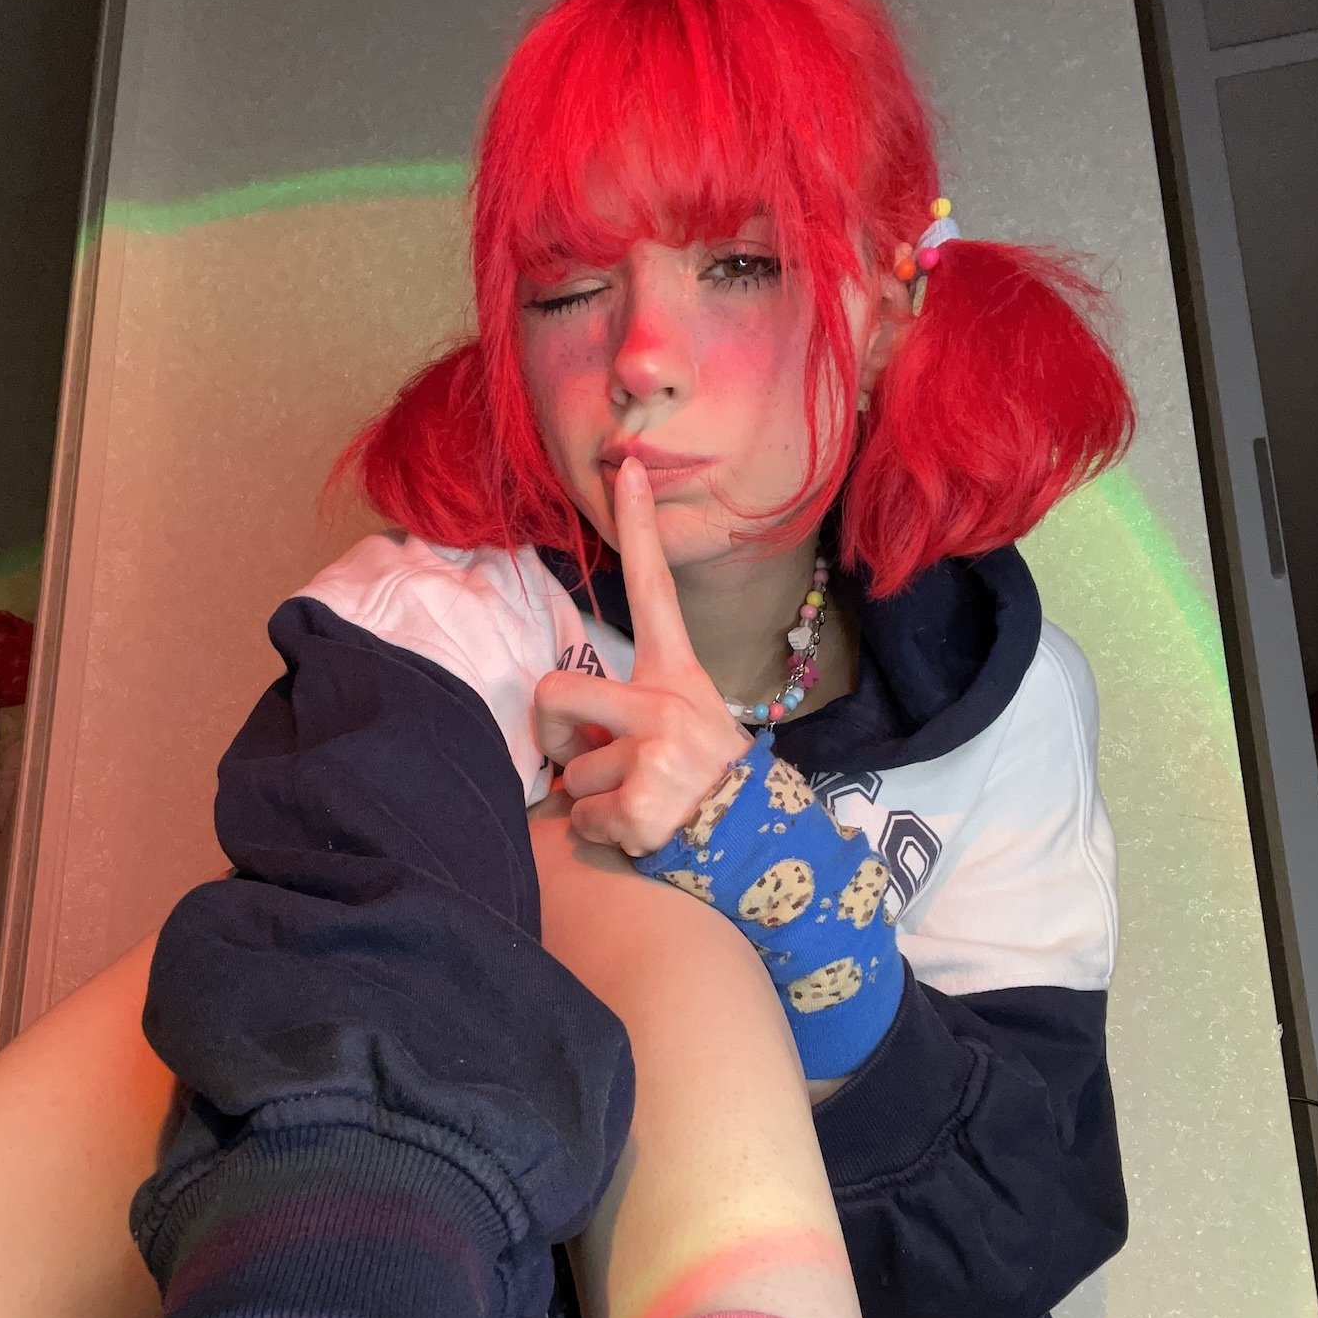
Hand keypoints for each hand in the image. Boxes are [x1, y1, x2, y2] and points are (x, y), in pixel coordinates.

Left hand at [533, 457, 749, 855]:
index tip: (624, 466)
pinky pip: (581, 818)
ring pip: (571, 773)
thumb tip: (574, 741)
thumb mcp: (687, 730)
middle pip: (555, 692)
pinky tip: (643, 835)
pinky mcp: (643, 805)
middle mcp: (668, 705)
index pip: (654, 591)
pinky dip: (600, 834)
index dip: (638, 529)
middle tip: (589, 762)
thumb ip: (631, 715)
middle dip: (555, 735)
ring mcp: (656, 754)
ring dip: (592, 799)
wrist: (762, 850)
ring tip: (644, 805)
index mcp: (678, 677)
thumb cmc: (709, 786)